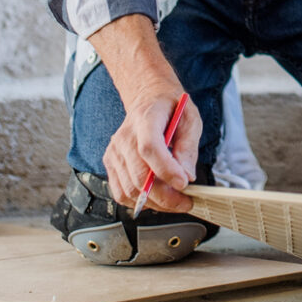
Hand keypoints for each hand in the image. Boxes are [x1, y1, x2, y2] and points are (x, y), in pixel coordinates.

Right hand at [103, 88, 201, 213]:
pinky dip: (139, 202)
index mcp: (146, 119)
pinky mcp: (111, 163)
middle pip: (139, 176)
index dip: (166, 170)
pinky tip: (156, 199)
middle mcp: (125, 137)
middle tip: (186, 201)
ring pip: (130, 190)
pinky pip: (121, 193)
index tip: (183, 183)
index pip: (149, 148)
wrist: (148, 98)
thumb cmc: (170, 108)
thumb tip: (187, 175)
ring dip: (155, 203)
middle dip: (165, 197)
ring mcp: (114, 151)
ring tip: (174, 202)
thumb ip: (189, 147)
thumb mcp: (189, 118)